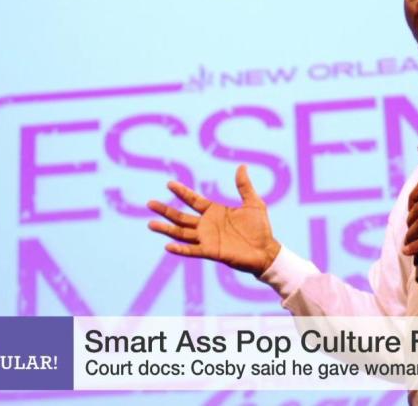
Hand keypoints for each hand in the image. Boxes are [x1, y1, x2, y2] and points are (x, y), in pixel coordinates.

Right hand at [146, 164, 280, 275]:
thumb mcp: (253, 203)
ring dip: (166, 229)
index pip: (193, 200)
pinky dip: (180, 249)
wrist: (267, 250)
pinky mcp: (211, 252)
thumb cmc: (260, 228)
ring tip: (151, 224)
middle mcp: (207, 225)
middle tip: (150, 203)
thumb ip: (244, 186)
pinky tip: (167, 246)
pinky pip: (192, 250)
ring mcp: (207, 239)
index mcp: (214, 211)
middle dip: (165, 210)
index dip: (182, 192)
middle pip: (181, 217)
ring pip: (182, 233)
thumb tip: (241, 166)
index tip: (169, 183)